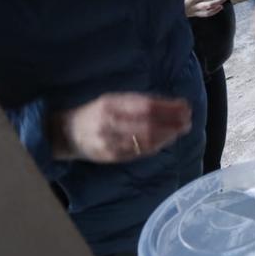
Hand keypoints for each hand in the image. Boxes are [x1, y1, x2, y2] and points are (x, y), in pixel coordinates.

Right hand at [51, 93, 191, 162]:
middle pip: (148, 124)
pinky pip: (137, 152)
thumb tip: (171, 104)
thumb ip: (137, 102)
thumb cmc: (95, 112)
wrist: (66, 133)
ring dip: (167, 136)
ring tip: (181, 130)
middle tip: (188, 121)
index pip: (146, 106)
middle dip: (172, 123)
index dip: (168, 107)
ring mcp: (109, 141)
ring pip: (144, 140)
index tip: (185, 106)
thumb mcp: (113, 99)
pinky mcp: (110, 156)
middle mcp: (109, 122)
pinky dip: (155, 146)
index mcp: (111, 103)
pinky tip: (166, 141)